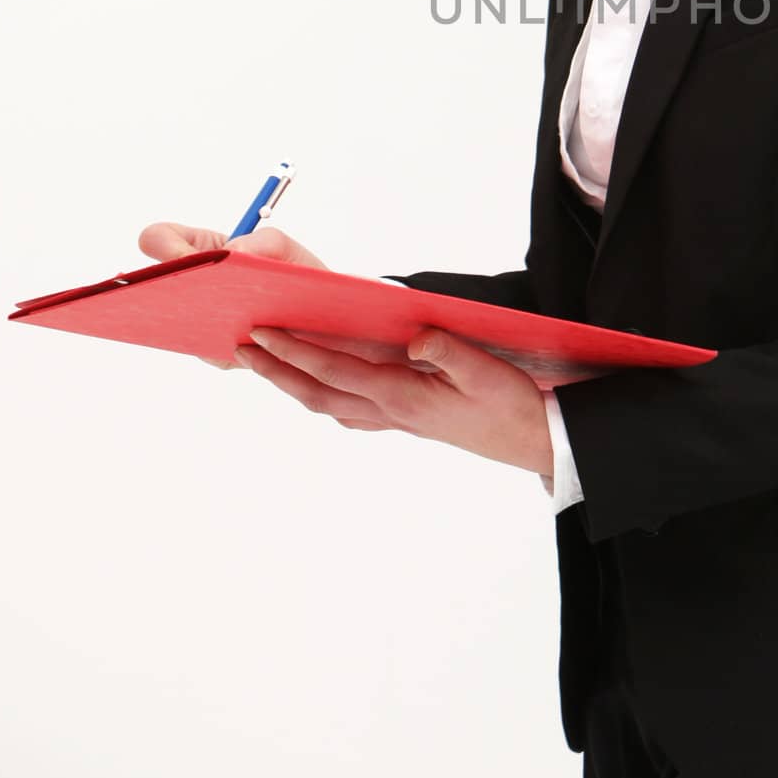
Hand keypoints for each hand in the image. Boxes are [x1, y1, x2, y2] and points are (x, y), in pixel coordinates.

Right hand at [138, 219, 329, 367]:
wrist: (327, 318)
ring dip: (197, 319)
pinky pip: (209, 353)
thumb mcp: (287, 249)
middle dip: (167, 287)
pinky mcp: (219, 352)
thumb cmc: (301, 276)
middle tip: (186, 293)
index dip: (163, 245)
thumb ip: (266, 242)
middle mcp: (193, 286)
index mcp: (202, 249)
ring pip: (178, 324)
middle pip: (154, 285)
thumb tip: (233, 253)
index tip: (186, 258)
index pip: (159, 239)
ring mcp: (201, 321)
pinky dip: (224, 346)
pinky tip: (244, 341)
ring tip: (221, 317)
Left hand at [231, 325, 553, 477]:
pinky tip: (324, 390)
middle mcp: (391, 411)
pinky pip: (352, 411)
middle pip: (318, 393)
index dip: (294, 352)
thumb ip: (449, 351)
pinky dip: (326, 397)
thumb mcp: (487, 371)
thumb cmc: (513, 406)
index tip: (261, 334)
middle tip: (242, 349)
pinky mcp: (409, 422)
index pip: (334, 370)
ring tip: (269, 366)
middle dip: (276, 371)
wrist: (535, 443)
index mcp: (403, 395)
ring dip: (294, 385)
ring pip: (330, 405)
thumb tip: (416, 337)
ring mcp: (397, 421)